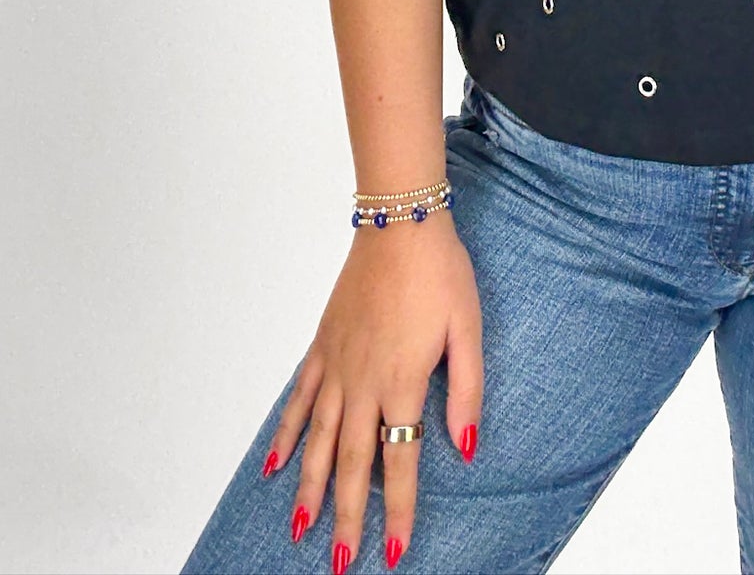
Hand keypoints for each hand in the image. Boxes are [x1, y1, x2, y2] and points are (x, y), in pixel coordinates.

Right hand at [262, 212, 482, 571]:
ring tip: (300, 529)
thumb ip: (468, 391)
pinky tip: (275, 464)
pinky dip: (286, 433)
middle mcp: (363, 383)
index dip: (398, 511)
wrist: (399, 221)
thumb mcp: (469, 329)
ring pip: (319, 440)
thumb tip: (467, 447)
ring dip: (310, 488)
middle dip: (347, 517)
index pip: (400, 461)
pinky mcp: (322, 346)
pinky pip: (300, 399)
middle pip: (353, 463)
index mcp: (403, 383)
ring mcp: (337, 365)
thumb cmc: (440, 272)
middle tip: (339, 562)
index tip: (393, 551)